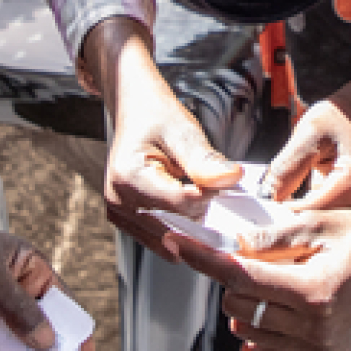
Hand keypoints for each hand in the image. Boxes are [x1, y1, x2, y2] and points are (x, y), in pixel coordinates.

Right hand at [101, 74, 241, 259]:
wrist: (136, 112)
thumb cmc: (155, 117)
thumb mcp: (183, 131)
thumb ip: (205, 159)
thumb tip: (231, 178)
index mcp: (129, 175)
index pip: (181, 204)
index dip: (208, 194)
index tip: (217, 178)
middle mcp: (119, 200)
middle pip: (176, 226)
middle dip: (200, 212)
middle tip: (209, 185)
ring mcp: (120, 213)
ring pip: (170, 238)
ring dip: (191, 224)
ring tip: (194, 192)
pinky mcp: (127, 220)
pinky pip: (161, 237)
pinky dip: (180, 228)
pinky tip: (186, 206)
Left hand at [186, 210, 350, 350]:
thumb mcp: (325, 224)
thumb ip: (275, 237)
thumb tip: (234, 244)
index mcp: (313, 295)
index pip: (239, 278)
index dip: (202, 259)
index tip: (175, 242)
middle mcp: (313, 331)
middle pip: (237, 304)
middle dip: (235, 277)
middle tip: (260, 252)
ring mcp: (317, 350)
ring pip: (247, 327)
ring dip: (247, 300)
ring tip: (281, 274)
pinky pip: (268, 342)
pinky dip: (263, 319)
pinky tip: (287, 296)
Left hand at [273, 49, 350, 211]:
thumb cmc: (340, 115)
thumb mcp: (309, 132)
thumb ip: (288, 165)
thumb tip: (268, 195)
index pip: (313, 211)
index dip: (283, 213)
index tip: (257, 213)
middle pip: (316, 218)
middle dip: (286, 216)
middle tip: (256, 212)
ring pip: (315, 216)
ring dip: (291, 212)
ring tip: (267, 209)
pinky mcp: (343, 200)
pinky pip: (317, 208)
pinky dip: (299, 205)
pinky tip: (283, 200)